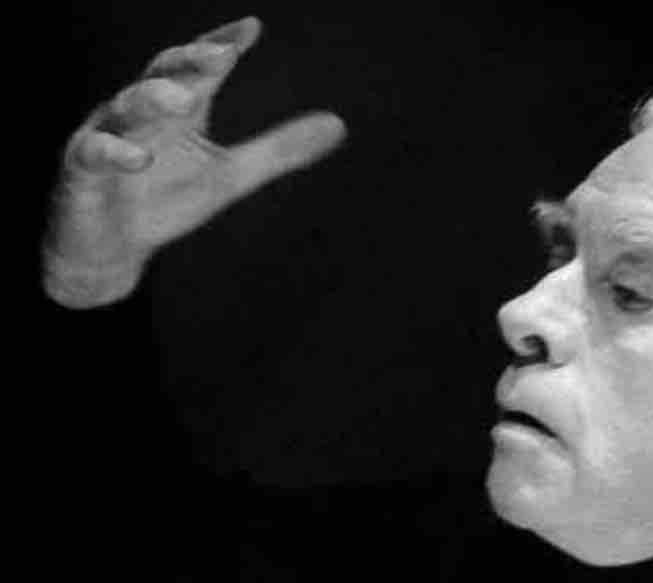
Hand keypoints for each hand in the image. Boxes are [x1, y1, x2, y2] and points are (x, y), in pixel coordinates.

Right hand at [44, 16, 346, 307]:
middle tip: (220, 54)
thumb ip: (279, 149)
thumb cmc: (166, 199)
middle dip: (189, 62)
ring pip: (124, 107)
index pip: (200, 66)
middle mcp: (141, 114)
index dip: (221, 44)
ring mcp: (108, 138)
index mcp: (179, 109)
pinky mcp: (82, 172)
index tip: (250, 30)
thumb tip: (338, 124)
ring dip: (152, 99)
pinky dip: (114, 153)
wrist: (114, 250)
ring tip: (182, 98)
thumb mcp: (231, 175)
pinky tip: (140, 158)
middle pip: (161, 74)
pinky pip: (92, 154)